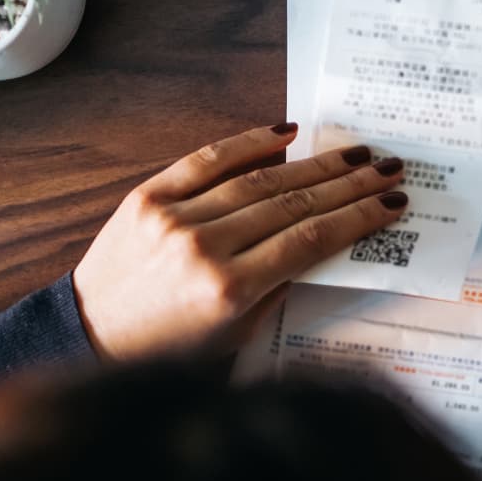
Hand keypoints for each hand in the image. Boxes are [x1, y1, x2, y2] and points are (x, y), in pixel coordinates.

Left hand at [71, 123, 407, 359]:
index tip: (392, 204)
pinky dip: (249, 143)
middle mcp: (203, 248)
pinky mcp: (147, 197)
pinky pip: (206, 160)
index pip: (311, 240)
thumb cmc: (169, 347)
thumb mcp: (237, 332)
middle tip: (387, 168)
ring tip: (355, 153)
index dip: (358, 219)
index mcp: (229, 290)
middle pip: (294, 204)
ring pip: (260, 180)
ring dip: (315, 164)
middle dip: (349, 185)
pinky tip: (287, 133)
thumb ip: (280, 285)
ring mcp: (173, 218)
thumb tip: (325, 238)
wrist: (89, 335)